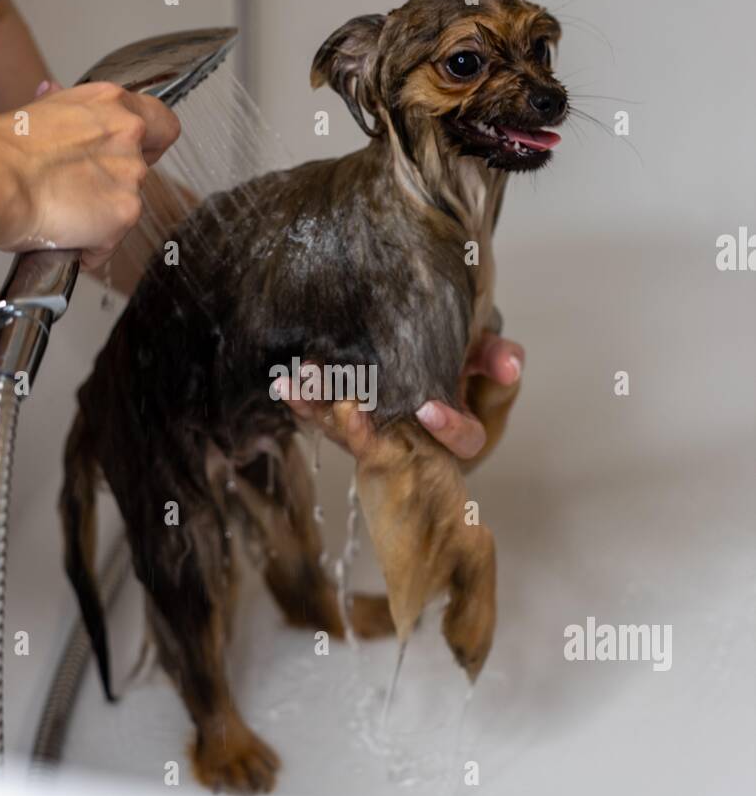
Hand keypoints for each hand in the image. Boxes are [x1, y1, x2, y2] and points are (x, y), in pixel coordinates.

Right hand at [0, 80, 179, 269]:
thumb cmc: (4, 149)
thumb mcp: (39, 111)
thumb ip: (66, 111)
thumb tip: (54, 93)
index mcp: (111, 102)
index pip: (162, 124)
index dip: (151, 144)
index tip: (135, 156)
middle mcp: (129, 134)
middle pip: (141, 169)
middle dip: (113, 184)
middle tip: (75, 190)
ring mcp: (131, 174)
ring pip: (126, 204)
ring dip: (99, 214)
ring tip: (60, 212)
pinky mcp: (125, 212)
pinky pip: (111, 240)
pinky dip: (90, 246)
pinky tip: (62, 236)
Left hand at [278, 331, 523, 461]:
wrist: (425, 354)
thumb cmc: (462, 363)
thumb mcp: (487, 363)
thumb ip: (497, 360)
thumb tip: (511, 365)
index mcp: (455, 429)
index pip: (463, 440)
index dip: (449, 428)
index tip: (430, 409)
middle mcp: (413, 437)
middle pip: (393, 440)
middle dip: (368, 427)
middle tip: (348, 405)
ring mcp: (378, 431)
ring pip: (349, 426)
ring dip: (324, 405)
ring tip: (304, 381)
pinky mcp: (346, 421)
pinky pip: (323, 413)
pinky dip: (304, 399)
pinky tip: (285, 384)